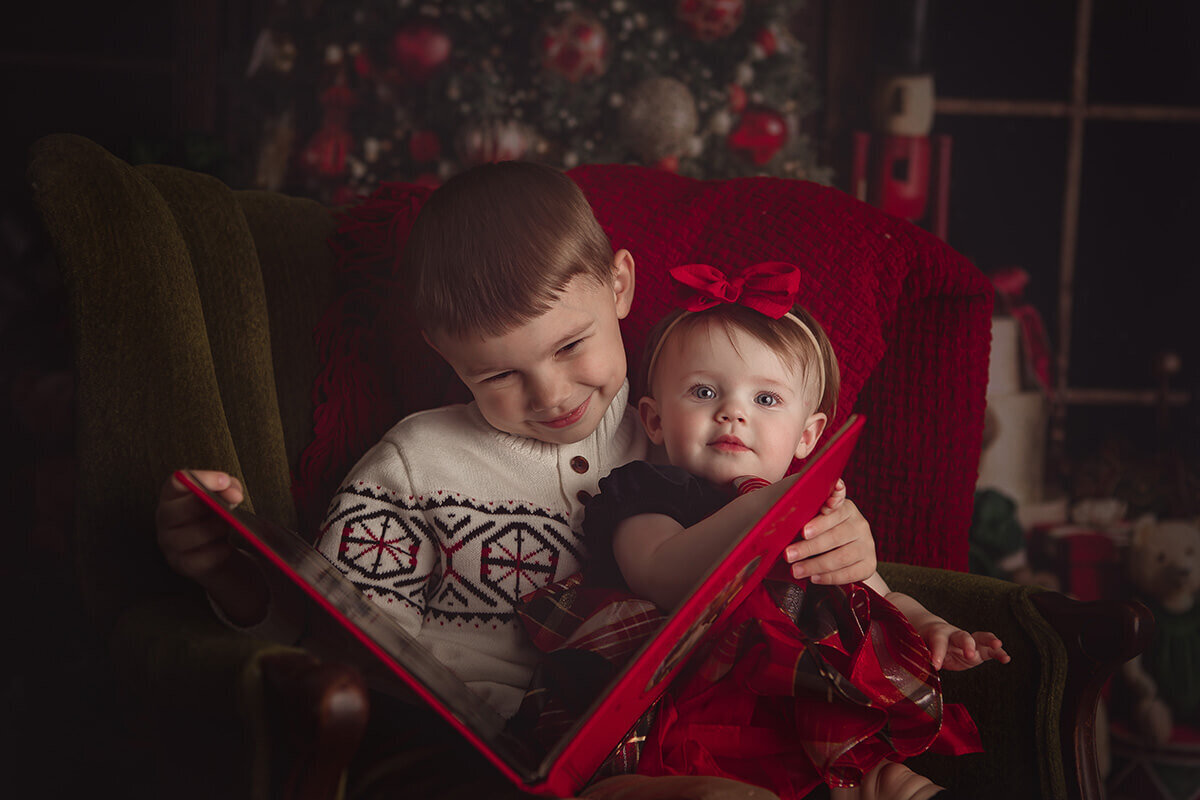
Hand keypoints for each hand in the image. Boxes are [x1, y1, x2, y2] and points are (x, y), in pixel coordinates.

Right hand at [155, 470, 243, 584]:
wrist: (219, 550)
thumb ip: (230, 488)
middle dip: (203, 506)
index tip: (224, 481)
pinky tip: (227, 547)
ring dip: (211, 529)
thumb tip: (233, 494)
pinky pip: (196, 559)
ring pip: (185, 536)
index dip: (201, 478)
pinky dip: (215, 552)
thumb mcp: (225, 497)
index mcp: (173, 496)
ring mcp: (169, 544)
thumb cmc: (218, 516)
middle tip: (228, 507)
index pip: (177, 481)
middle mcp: (166, 519)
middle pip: (175, 510)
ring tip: (230, 525)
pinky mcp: (181, 564)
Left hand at [783, 480, 877, 584]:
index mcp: (847, 509)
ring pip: (841, 557)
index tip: (804, 532)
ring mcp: (867, 546)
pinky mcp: (869, 565)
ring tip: (797, 570)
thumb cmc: (828, 529)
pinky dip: (829, 578)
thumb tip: (793, 509)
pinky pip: (849, 574)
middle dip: (808, 548)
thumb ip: (811, 511)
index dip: (820, 523)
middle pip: (835, 537)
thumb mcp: (820, 516)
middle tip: (789, 555)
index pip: (835, 513)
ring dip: (815, 565)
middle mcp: (860, 525)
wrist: (851, 548)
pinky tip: (814, 577)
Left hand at [919, 622, 1010, 670]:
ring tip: (998, 645)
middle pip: (961, 636)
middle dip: (966, 644)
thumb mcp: (917, 647)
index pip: (938, 641)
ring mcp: (967, 641)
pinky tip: (1006, 658)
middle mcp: (954, 634)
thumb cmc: (922, 640)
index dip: (937, 652)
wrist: (930, 629)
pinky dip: (998, 653)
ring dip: (989, 641)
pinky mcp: (977, 651)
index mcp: (936, 633)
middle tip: (969, 654)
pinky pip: (989, 650)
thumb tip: (911, 668)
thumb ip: (917, 655)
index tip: (935, 665)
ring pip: (979, 638)